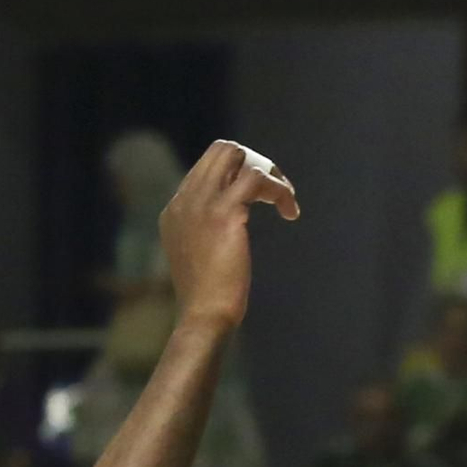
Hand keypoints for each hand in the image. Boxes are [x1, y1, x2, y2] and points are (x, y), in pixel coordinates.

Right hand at [160, 140, 298, 331]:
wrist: (203, 315)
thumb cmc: (206, 299)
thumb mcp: (197, 259)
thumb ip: (206, 234)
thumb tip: (232, 225)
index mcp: (176, 210)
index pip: (208, 168)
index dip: (240, 175)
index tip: (260, 199)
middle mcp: (185, 200)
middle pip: (221, 150)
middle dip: (256, 163)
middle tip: (276, 192)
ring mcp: (202, 203)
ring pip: (237, 155)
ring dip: (270, 172)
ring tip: (285, 201)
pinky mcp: (225, 213)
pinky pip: (258, 178)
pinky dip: (280, 190)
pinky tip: (290, 212)